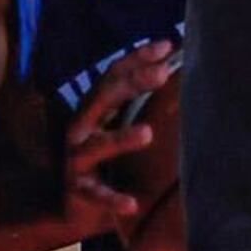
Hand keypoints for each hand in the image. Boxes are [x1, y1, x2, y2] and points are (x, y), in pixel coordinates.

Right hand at [57, 41, 176, 237]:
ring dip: (121, 138)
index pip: (113, 75)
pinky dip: (112, 198)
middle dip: (131, 84)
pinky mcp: (79, 189)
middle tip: (162, 74)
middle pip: (103, 99)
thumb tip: (174, 58)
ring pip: (97, 146)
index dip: (137, 59)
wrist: (76, 203)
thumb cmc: (109, 153)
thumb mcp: (123, 120)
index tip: (167, 46)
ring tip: (147, 133)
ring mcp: (77, 159)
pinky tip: (132, 204)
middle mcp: (83, 128)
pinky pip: (96, 193)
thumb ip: (143, 95)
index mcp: (96, 108)